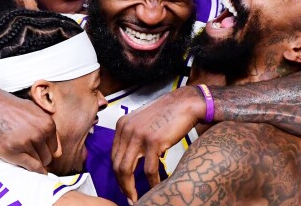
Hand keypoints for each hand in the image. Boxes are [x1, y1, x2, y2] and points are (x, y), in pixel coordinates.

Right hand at [0, 83, 59, 173]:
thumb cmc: (10, 108)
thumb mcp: (34, 111)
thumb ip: (47, 129)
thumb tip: (58, 152)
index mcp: (47, 123)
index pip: (55, 148)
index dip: (46, 151)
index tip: (40, 152)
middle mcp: (39, 133)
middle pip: (48, 157)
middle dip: (40, 157)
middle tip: (29, 154)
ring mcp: (26, 143)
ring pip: (39, 162)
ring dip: (33, 162)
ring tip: (23, 155)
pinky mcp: (13, 151)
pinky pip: (31, 167)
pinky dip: (35, 171)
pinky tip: (34, 171)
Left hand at [112, 85, 203, 201]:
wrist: (186, 104)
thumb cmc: (168, 114)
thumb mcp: (143, 122)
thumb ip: (133, 137)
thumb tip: (131, 160)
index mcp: (122, 125)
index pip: (114, 155)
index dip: (118, 174)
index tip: (124, 185)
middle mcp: (127, 129)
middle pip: (117, 164)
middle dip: (122, 184)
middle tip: (130, 197)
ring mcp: (139, 135)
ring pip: (127, 169)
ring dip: (130, 188)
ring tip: (137, 198)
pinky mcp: (153, 141)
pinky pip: (148, 169)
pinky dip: (151, 182)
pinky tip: (156, 187)